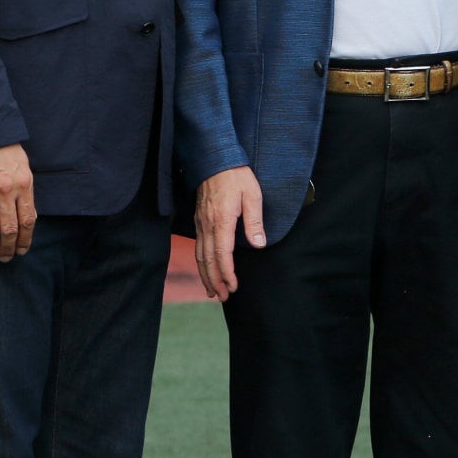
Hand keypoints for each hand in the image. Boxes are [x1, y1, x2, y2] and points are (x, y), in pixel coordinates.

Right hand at [0, 143, 34, 261]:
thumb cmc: (7, 152)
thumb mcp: (25, 169)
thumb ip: (26, 193)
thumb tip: (27, 218)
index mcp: (24, 185)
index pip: (27, 220)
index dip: (25, 239)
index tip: (22, 250)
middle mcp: (6, 191)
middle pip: (9, 228)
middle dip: (8, 247)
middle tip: (6, 258)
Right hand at [195, 166, 265, 301]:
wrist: (216, 160)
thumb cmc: (237, 177)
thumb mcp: (253, 195)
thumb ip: (254, 221)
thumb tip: (259, 244)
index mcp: (221, 221)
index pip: (222, 254)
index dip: (227, 273)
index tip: (233, 287)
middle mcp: (207, 225)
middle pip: (208, 260)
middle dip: (215, 281)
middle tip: (223, 297)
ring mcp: (200, 224)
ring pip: (200, 256)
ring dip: (206, 275)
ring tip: (213, 291)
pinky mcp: (199, 221)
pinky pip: (198, 247)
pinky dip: (201, 263)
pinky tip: (206, 269)